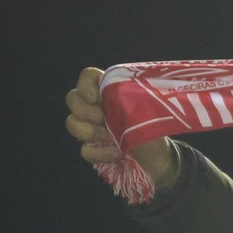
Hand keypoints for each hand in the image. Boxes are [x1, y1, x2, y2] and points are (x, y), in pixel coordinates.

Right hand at [66, 67, 174, 184]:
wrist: (160, 156)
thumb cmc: (154, 127)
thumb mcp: (146, 107)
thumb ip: (127, 95)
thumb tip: (111, 93)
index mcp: (110, 91)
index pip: (88, 76)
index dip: (85, 84)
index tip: (95, 98)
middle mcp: (97, 106)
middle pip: (72, 98)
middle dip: (85, 110)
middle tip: (102, 118)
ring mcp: (92, 128)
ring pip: (73, 124)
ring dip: (92, 132)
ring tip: (112, 137)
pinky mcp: (93, 149)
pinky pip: (85, 150)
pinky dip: (102, 153)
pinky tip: (117, 153)